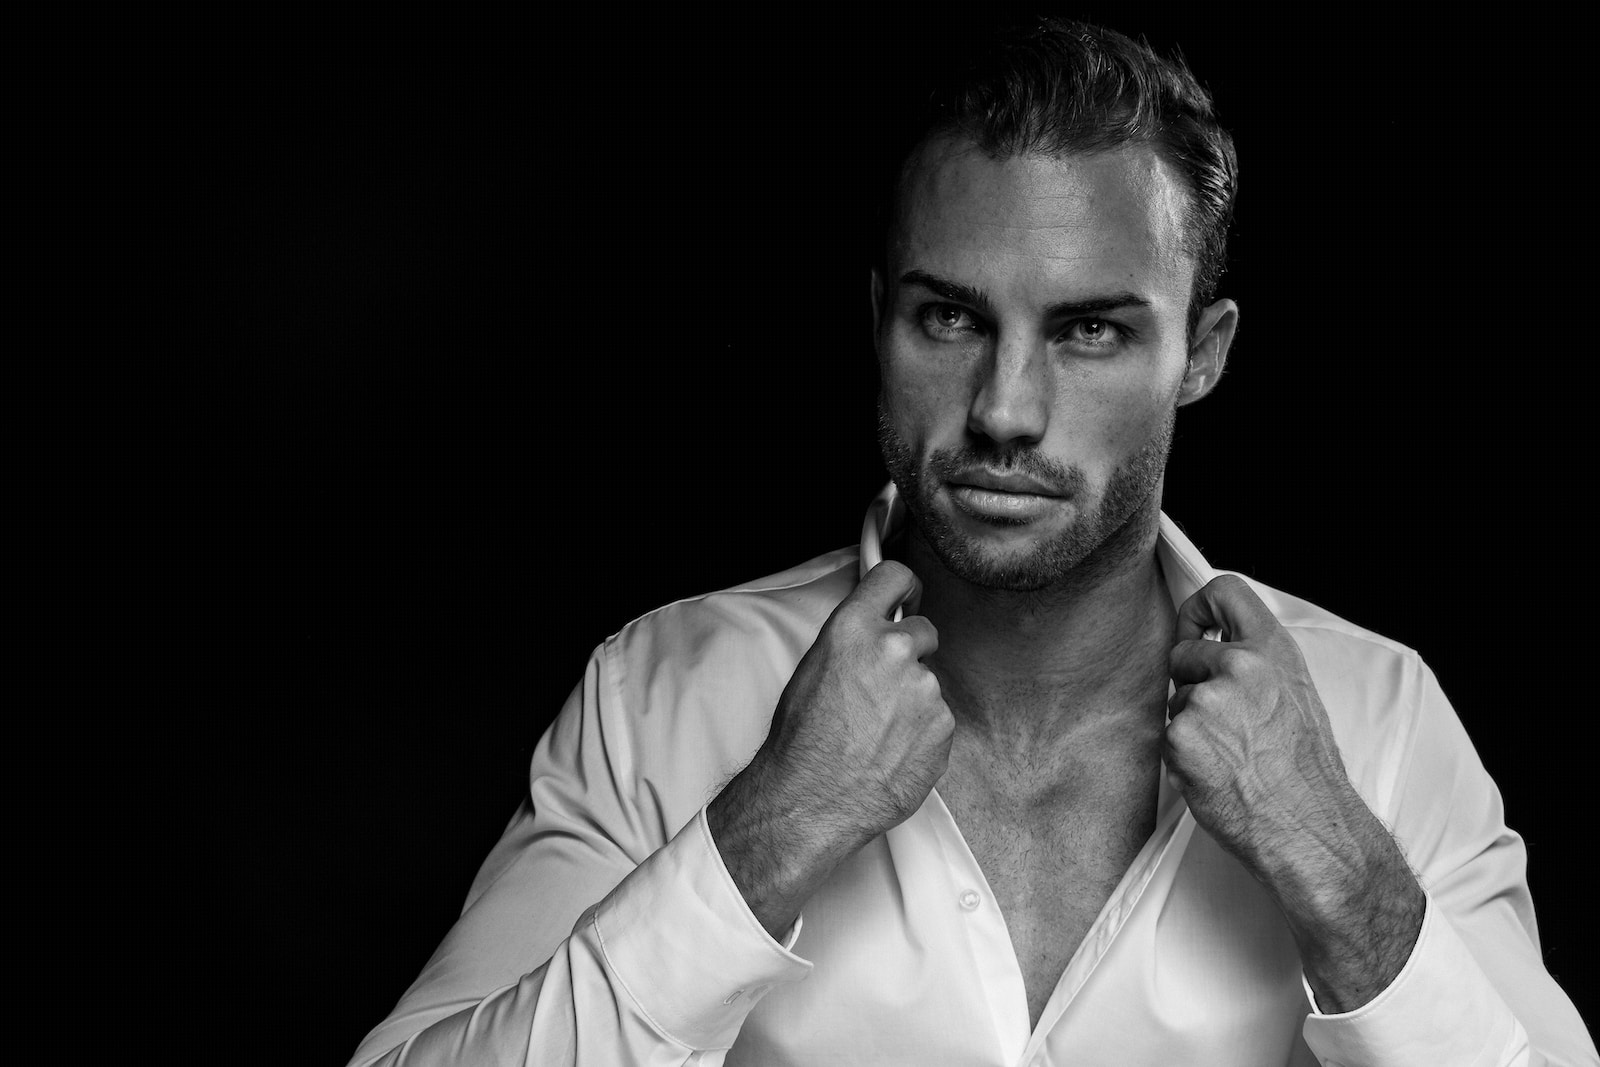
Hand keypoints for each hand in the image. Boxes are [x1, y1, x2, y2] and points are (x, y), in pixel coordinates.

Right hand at [708, 560, 951, 935]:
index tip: (907, 598)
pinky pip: (938, 718)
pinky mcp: (943, 725)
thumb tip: (874, 629)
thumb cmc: (803, 741)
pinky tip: (893, 749)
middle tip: (882, 687)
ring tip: (879, 730)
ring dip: (913, 699)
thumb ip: (852, 640)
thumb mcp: (813, 669)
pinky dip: (922, 732)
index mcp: (854, 629)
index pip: (895, 576)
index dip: (903, 589)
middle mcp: (894, 650)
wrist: (812, 799)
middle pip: (922, 631)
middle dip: (909, 654)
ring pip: (928, 681)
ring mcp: (924, 688)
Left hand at [1165, 573, 1354, 867]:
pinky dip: (1183, 755)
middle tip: (1224, 722)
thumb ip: (1257, 665)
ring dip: (1191, 724)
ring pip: (1176, 700)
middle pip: (1183, 653)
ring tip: (1232, 755)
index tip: (1195, 629)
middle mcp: (1239, 666)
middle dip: (1191, 682)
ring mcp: (1205, 700)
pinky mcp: (1179, 735)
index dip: (1199, 608)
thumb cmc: (1306, 772)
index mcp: (1273, 651)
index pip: (1225, 591)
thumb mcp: (1297, 695)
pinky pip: (1167, 735)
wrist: (1305, 826)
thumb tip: (1219, 647)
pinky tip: (1217, 772)